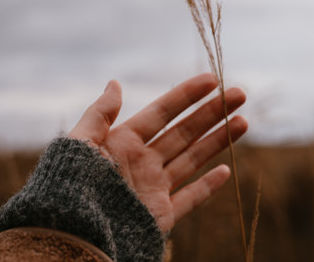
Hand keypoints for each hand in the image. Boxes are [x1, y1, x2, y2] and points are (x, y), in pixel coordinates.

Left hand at [69, 73, 247, 232]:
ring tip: (242, 121)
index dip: (186, 95)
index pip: (162, 112)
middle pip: (185, 132)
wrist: (72, 233)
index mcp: (123, 142)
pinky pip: (190, 198)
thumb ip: (99, 114)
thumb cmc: (71, 186)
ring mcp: (154, 188)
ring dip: (218, 140)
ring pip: (193, 159)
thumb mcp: (81, 143)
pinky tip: (225, 170)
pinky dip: (208, 187)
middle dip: (212, 113)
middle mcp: (143, 162)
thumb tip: (114, 83)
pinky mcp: (161, 215)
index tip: (212, 79)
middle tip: (239, 94)